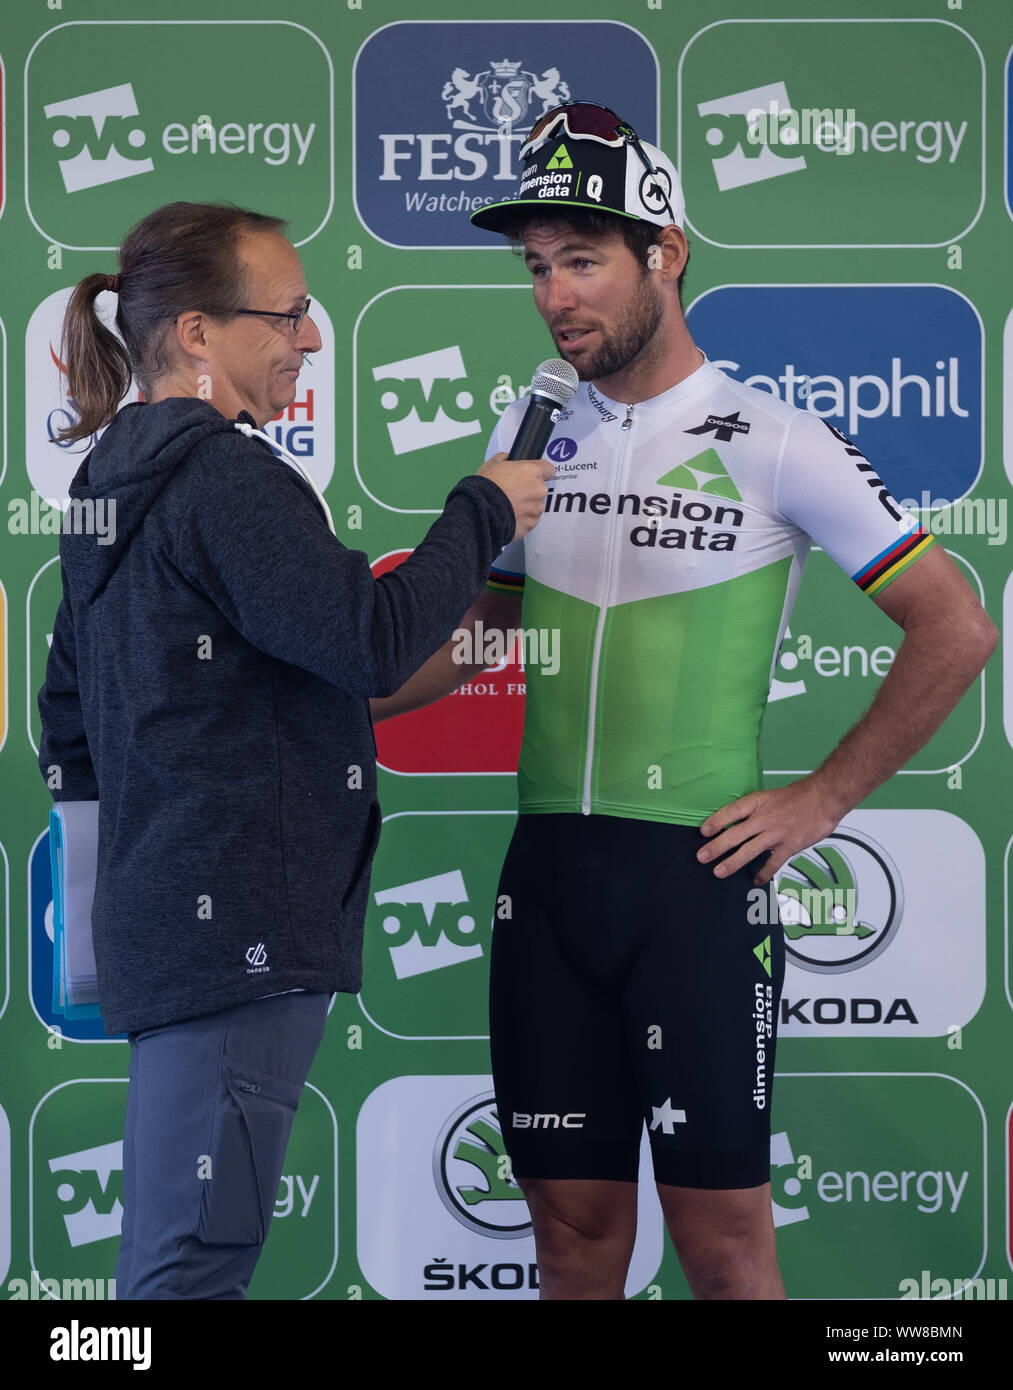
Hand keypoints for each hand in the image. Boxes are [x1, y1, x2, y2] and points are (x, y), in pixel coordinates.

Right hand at [477, 451, 554, 540]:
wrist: (479, 511)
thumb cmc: (485, 488)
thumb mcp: (492, 463)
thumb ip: (507, 459)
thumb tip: (509, 460)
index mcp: (532, 472)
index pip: (549, 469)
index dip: (541, 472)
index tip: (534, 475)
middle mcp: (538, 490)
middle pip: (539, 489)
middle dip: (528, 491)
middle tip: (512, 492)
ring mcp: (535, 509)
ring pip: (535, 506)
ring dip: (525, 506)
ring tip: (508, 506)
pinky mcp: (530, 525)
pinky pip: (528, 520)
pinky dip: (521, 519)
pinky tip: (507, 516)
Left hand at [696, 778, 842, 885]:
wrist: (824, 798)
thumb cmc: (798, 796)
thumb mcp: (770, 796)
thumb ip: (754, 810)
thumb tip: (737, 822)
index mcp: (757, 802)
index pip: (731, 811)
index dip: (716, 821)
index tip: (703, 831)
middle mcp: (764, 818)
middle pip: (735, 834)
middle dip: (716, 847)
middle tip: (702, 857)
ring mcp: (776, 833)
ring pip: (749, 851)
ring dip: (732, 863)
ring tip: (719, 872)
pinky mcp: (789, 846)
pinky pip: (773, 863)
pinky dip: (763, 873)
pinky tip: (755, 881)